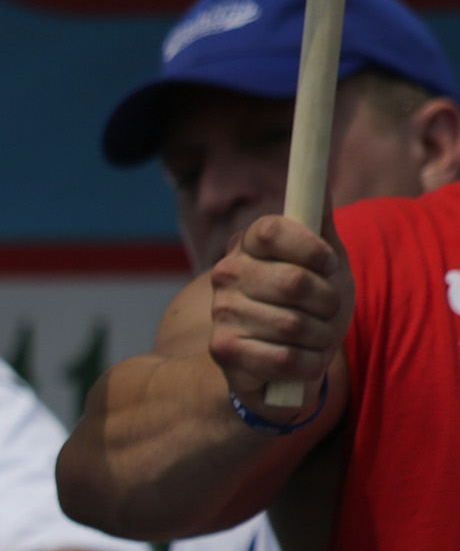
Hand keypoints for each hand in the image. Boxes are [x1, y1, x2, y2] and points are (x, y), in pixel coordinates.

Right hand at [208, 213, 347, 412]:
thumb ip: (321, 225)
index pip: (272, 230)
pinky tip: (303, 361)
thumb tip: (319, 187)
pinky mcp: (222, 350)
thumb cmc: (307, 303)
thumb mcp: (323, 260)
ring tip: (317, 337)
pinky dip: (307, 363)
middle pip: (293, 282)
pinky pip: (282, 357)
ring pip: (293, 324)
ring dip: (321, 335)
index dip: (310, 248)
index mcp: (248, 243)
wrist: (276, 359)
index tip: (328, 263)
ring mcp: (220, 312)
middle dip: (328, 301)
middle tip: (329, 309)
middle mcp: (226, 273)